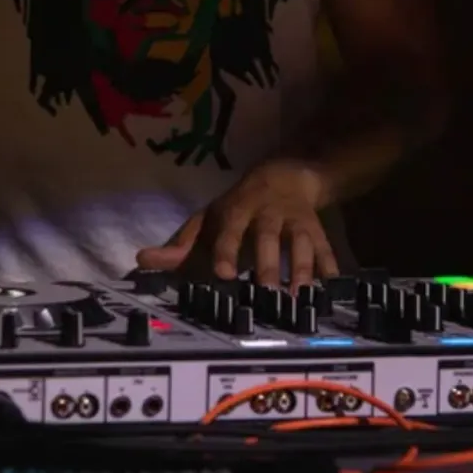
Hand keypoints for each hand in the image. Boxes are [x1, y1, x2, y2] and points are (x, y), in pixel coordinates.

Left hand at [136, 160, 338, 289]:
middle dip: (267, 263)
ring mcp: (295, 220)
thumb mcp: (206, 220)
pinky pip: (326, 248)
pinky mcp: (317, 229)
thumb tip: (141, 260)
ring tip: (298, 297)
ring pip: (300, 242)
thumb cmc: (239, 206)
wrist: (286, 174)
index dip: (226, 249)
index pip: (229, 229)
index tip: (225, 273)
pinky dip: (330, 267)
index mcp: (237, 209)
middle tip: (265, 292)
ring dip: (301, 269)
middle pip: (267, 236)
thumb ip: (178, 245)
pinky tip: (332, 286)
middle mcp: (267, 212)